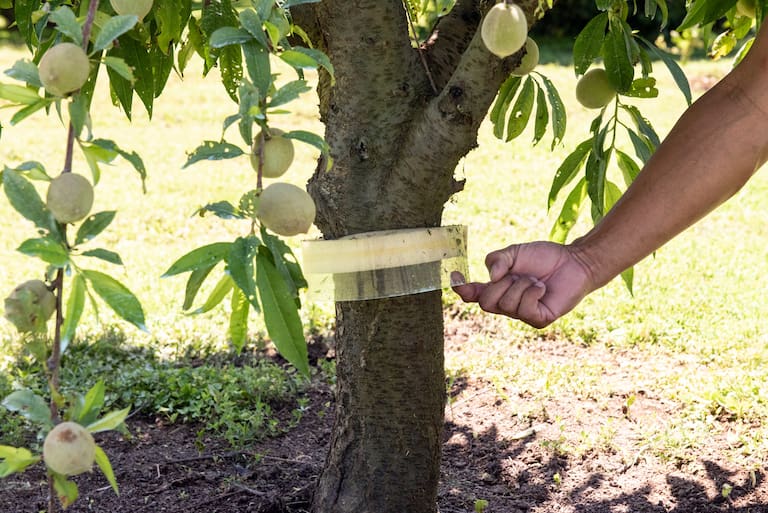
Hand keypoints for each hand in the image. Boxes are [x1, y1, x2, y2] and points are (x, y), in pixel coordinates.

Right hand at [452, 241, 593, 327]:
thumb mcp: (515, 252)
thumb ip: (497, 260)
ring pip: (506, 304)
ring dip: (521, 286)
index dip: (461, 289)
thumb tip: (491, 277)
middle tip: (517, 275)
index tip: (455, 278)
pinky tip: (542, 288)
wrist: (573, 262)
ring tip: (535, 280)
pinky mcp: (539, 319)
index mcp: (497, 288)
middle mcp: (507, 304)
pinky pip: (525, 309)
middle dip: (500, 286)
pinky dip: (532, 293)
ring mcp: (522, 314)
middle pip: (486, 303)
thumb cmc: (544, 257)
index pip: (473, 295)